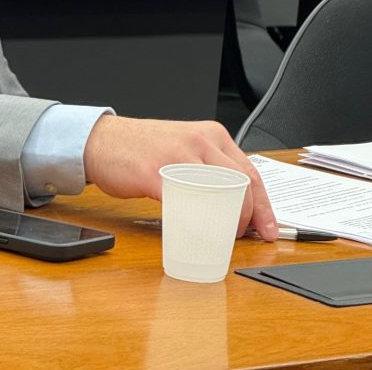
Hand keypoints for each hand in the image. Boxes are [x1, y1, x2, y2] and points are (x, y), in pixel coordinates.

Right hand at [83, 114, 277, 239]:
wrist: (102, 141)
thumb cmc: (143, 149)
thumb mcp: (185, 148)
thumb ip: (210, 167)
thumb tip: (236, 202)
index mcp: (211, 135)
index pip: (250, 172)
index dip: (264, 207)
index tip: (269, 229)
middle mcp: (200, 141)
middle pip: (240, 186)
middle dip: (246, 218)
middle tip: (240, 236)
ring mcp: (179, 157)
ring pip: (219, 196)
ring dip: (224, 223)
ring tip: (218, 236)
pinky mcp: (157, 173)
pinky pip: (185, 204)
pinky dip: (193, 224)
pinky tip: (191, 233)